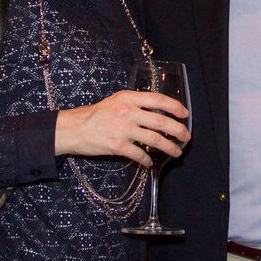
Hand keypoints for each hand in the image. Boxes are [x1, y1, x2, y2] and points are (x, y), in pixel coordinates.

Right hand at [55, 89, 190, 166]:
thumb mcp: (116, 101)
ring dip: (169, 147)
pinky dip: (147, 160)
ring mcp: (123, 129)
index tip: (185, 114)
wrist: (74, 128)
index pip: (158, 100)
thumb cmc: (96, 114)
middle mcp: (127, 111)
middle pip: (161, 122)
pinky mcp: (117, 146)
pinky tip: (150, 163)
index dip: (175, 107)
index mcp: (129, 98)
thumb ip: (135, 103)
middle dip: (178, 130)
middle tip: (186, 137)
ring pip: (154, 140)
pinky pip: (139, 155)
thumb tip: (157, 111)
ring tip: (176, 152)